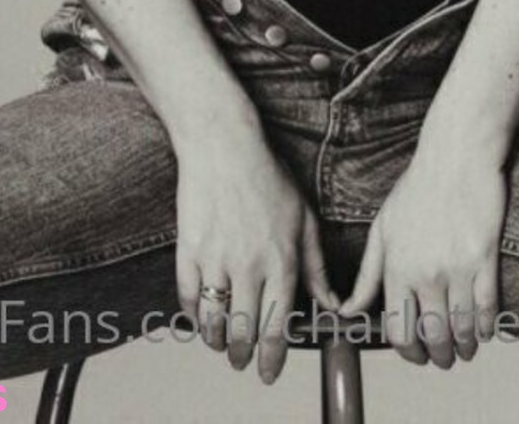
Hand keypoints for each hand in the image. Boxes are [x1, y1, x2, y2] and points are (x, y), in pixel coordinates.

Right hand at [173, 121, 340, 384]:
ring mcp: (215, 259)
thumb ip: (316, 266)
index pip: (277, 327)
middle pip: (243, 332)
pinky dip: (192, 315)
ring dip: (217, 340)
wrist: (223, 145)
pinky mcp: (188, 250)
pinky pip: (187, 297)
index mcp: (281, 261)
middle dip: (243, 355)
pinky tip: (200, 317)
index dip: (272, 358)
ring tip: (222, 343)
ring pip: (213, 321)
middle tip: (243, 360)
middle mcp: (249, 266)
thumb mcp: (304, 218)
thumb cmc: (268, 177)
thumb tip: (331, 304)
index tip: (268, 373)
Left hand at [337, 146, 506, 367]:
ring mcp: (456, 267)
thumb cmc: (418, 187)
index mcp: (397, 266)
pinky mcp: (485, 259)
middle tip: (445, 358)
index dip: (410, 353)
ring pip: (463, 329)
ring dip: (465, 348)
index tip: (419, 355)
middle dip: (440, 357)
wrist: (456, 153)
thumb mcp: (383, 228)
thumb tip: (348, 310)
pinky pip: (487, 310)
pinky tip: (484, 331)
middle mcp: (425, 272)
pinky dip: (487, 329)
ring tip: (466, 348)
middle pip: (433, 336)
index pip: (399, 330)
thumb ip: (367, 275)